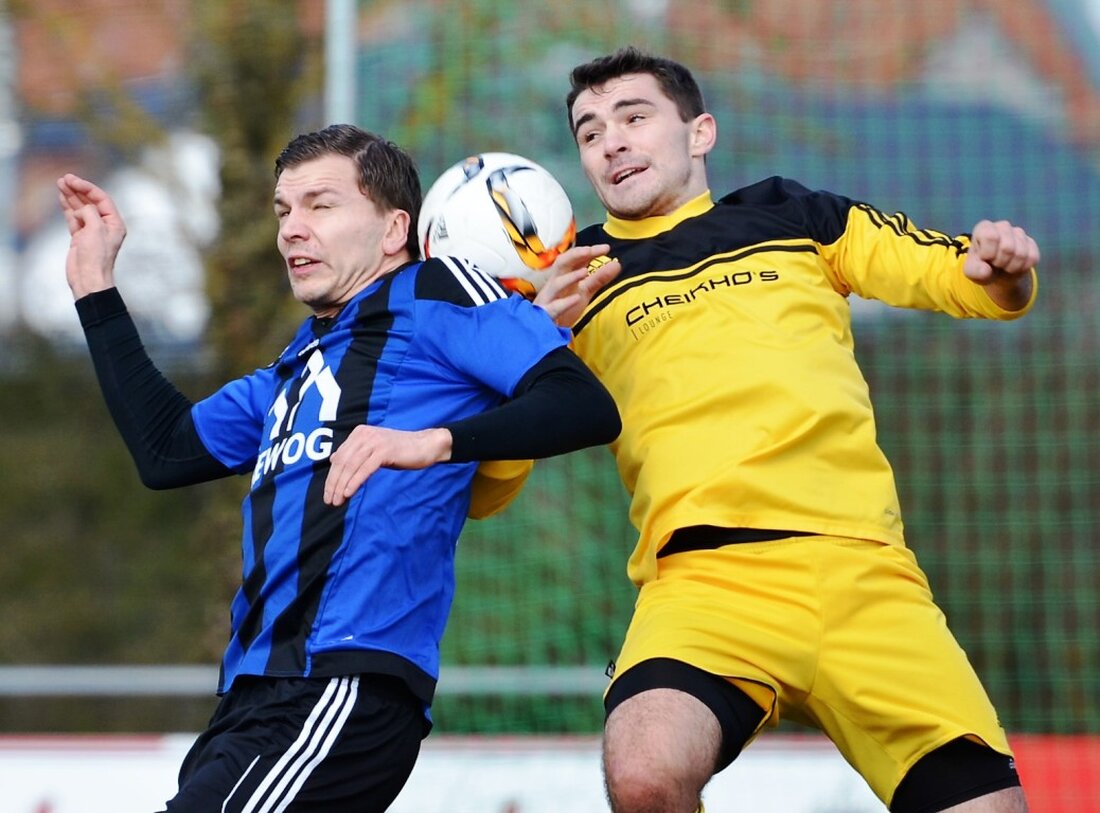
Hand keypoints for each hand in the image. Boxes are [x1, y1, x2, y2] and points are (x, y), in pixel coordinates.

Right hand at [57, 174, 127, 298]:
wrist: (88, 278)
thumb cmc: (96, 257)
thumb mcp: (96, 230)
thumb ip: (90, 213)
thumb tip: (81, 208)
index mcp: (115, 223)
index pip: (102, 199)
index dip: (87, 188)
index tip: (73, 180)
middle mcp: (104, 225)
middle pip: (90, 202)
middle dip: (78, 189)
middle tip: (64, 178)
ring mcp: (91, 231)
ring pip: (80, 208)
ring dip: (71, 196)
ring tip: (60, 183)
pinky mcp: (80, 237)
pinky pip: (73, 217)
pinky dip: (67, 207)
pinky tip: (62, 197)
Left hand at [323, 425, 452, 505]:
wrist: (425, 445)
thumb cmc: (400, 450)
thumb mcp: (373, 450)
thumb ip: (355, 453)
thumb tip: (333, 459)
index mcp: (359, 433)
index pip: (339, 457)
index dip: (331, 477)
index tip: (328, 494)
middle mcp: (364, 435)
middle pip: (342, 462)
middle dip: (333, 483)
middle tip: (329, 500)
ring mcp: (374, 441)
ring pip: (351, 466)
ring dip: (341, 486)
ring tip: (337, 501)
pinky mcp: (384, 450)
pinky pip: (364, 469)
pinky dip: (354, 482)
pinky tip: (348, 493)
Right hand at [534, 244, 620, 326]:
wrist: (545, 331)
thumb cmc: (563, 308)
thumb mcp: (584, 292)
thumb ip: (598, 279)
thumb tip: (616, 264)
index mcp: (564, 276)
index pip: (575, 259)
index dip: (589, 251)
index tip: (605, 248)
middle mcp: (555, 284)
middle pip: (561, 264)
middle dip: (575, 255)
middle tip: (590, 251)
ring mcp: (548, 299)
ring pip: (555, 284)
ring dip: (570, 277)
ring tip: (585, 272)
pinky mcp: (545, 315)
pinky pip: (553, 308)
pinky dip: (564, 303)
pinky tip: (576, 298)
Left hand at [963, 219, 1039, 310]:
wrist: (997, 273)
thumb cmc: (981, 267)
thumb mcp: (972, 271)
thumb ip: (974, 271)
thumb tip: (986, 271)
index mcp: (984, 228)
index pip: (991, 237)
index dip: (988, 254)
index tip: (985, 259)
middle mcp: (1003, 226)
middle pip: (1007, 248)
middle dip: (1000, 263)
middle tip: (995, 264)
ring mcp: (1019, 233)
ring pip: (1021, 254)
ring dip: (1011, 267)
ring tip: (1003, 265)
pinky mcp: (1031, 243)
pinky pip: (1032, 258)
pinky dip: (1022, 268)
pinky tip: (1014, 266)